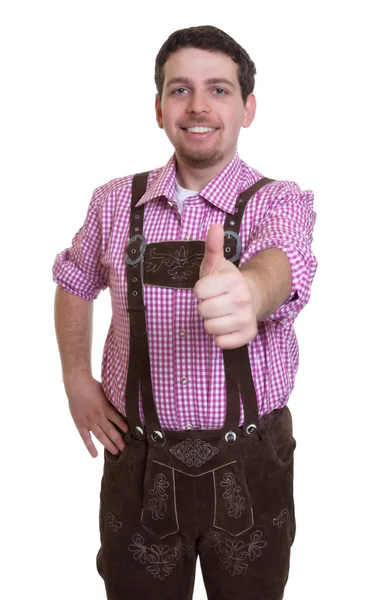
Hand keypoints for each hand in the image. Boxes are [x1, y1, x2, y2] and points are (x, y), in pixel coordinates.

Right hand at [64, 372, 128, 457]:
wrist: (77, 384)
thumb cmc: (92, 386)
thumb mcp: (107, 391)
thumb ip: (114, 400)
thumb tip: (125, 404)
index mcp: (106, 408)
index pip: (119, 420)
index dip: (125, 428)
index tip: (132, 435)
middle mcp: (99, 416)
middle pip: (111, 431)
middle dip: (119, 441)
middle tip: (127, 450)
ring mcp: (89, 421)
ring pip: (101, 436)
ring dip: (109, 445)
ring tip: (116, 453)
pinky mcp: (80, 424)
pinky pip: (86, 438)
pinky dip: (90, 447)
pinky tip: (95, 455)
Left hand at [194, 223, 257, 348]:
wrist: (253, 296)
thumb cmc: (227, 282)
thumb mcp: (217, 264)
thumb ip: (213, 246)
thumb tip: (214, 225)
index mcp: (233, 280)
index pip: (198, 291)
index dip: (201, 290)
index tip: (210, 288)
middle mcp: (242, 299)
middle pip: (203, 310)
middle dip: (205, 306)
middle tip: (215, 301)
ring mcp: (246, 318)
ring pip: (210, 327)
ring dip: (211, 322)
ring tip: (220, 312)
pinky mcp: (247, 335)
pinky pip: (220, 342)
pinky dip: (220, 336)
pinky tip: (227, 325)